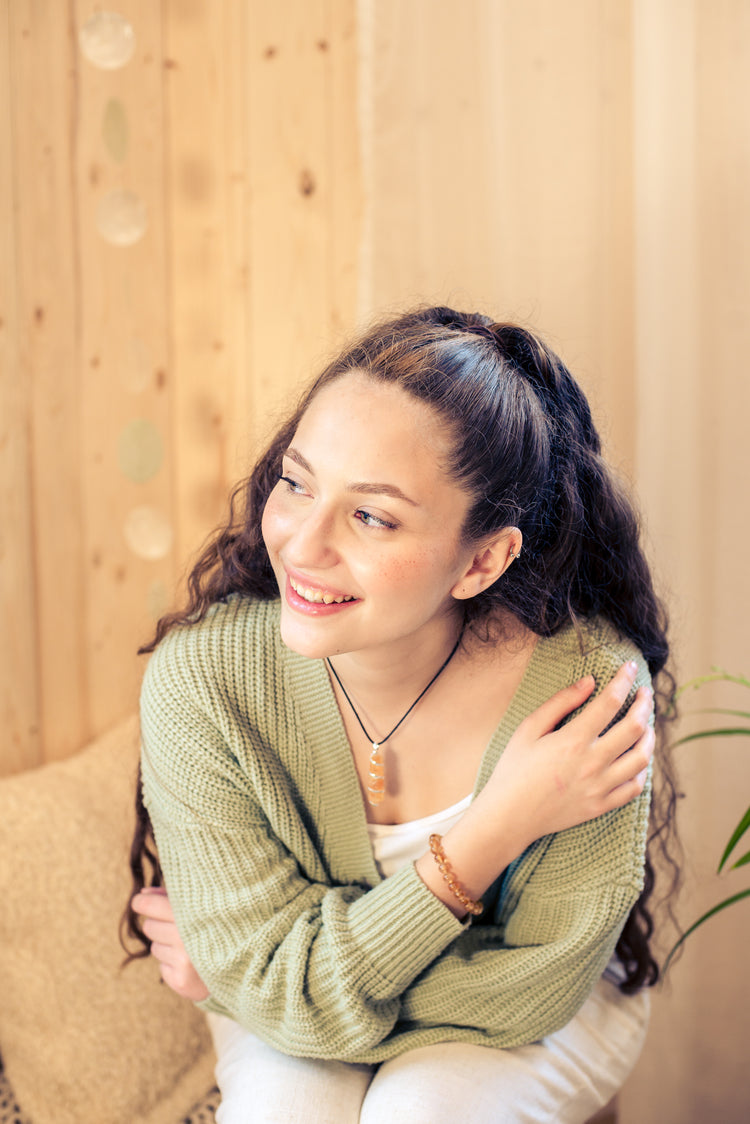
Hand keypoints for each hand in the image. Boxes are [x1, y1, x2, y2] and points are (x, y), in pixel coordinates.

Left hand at [131, 887, 209, 1000]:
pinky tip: (190, 962)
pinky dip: (172, 964)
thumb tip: (141, 895)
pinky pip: (161, 967)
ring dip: (167, 945)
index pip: (151, 906)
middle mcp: (187, 937)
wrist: (242, 962)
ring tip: (189, 945)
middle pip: (149, 926)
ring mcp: (184, 960)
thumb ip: (170, 897)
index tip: (138, 901)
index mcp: (194, 913)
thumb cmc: (214, 926)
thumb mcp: (199, 905)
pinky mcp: (180, 979)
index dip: (141, 902)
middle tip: (177, 926)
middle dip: (159, 924)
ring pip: (155, 947)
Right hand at [484, 660, 653, 847]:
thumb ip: (560, 703)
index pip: (610, 702)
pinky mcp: (601, 806)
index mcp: (573, 740)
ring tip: (646, 724)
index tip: (630, 668)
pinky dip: (642, 770)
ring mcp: (600, 787)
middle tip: (644, 693)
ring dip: (649, 736)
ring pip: (642, 758)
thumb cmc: (514, 768)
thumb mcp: (529, 729)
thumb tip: (589, 681)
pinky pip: (634, 788)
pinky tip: (637, 758)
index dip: (624, 680)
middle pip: (635, 727)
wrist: (509, 815)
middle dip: (644, 704)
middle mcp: (592, 763)